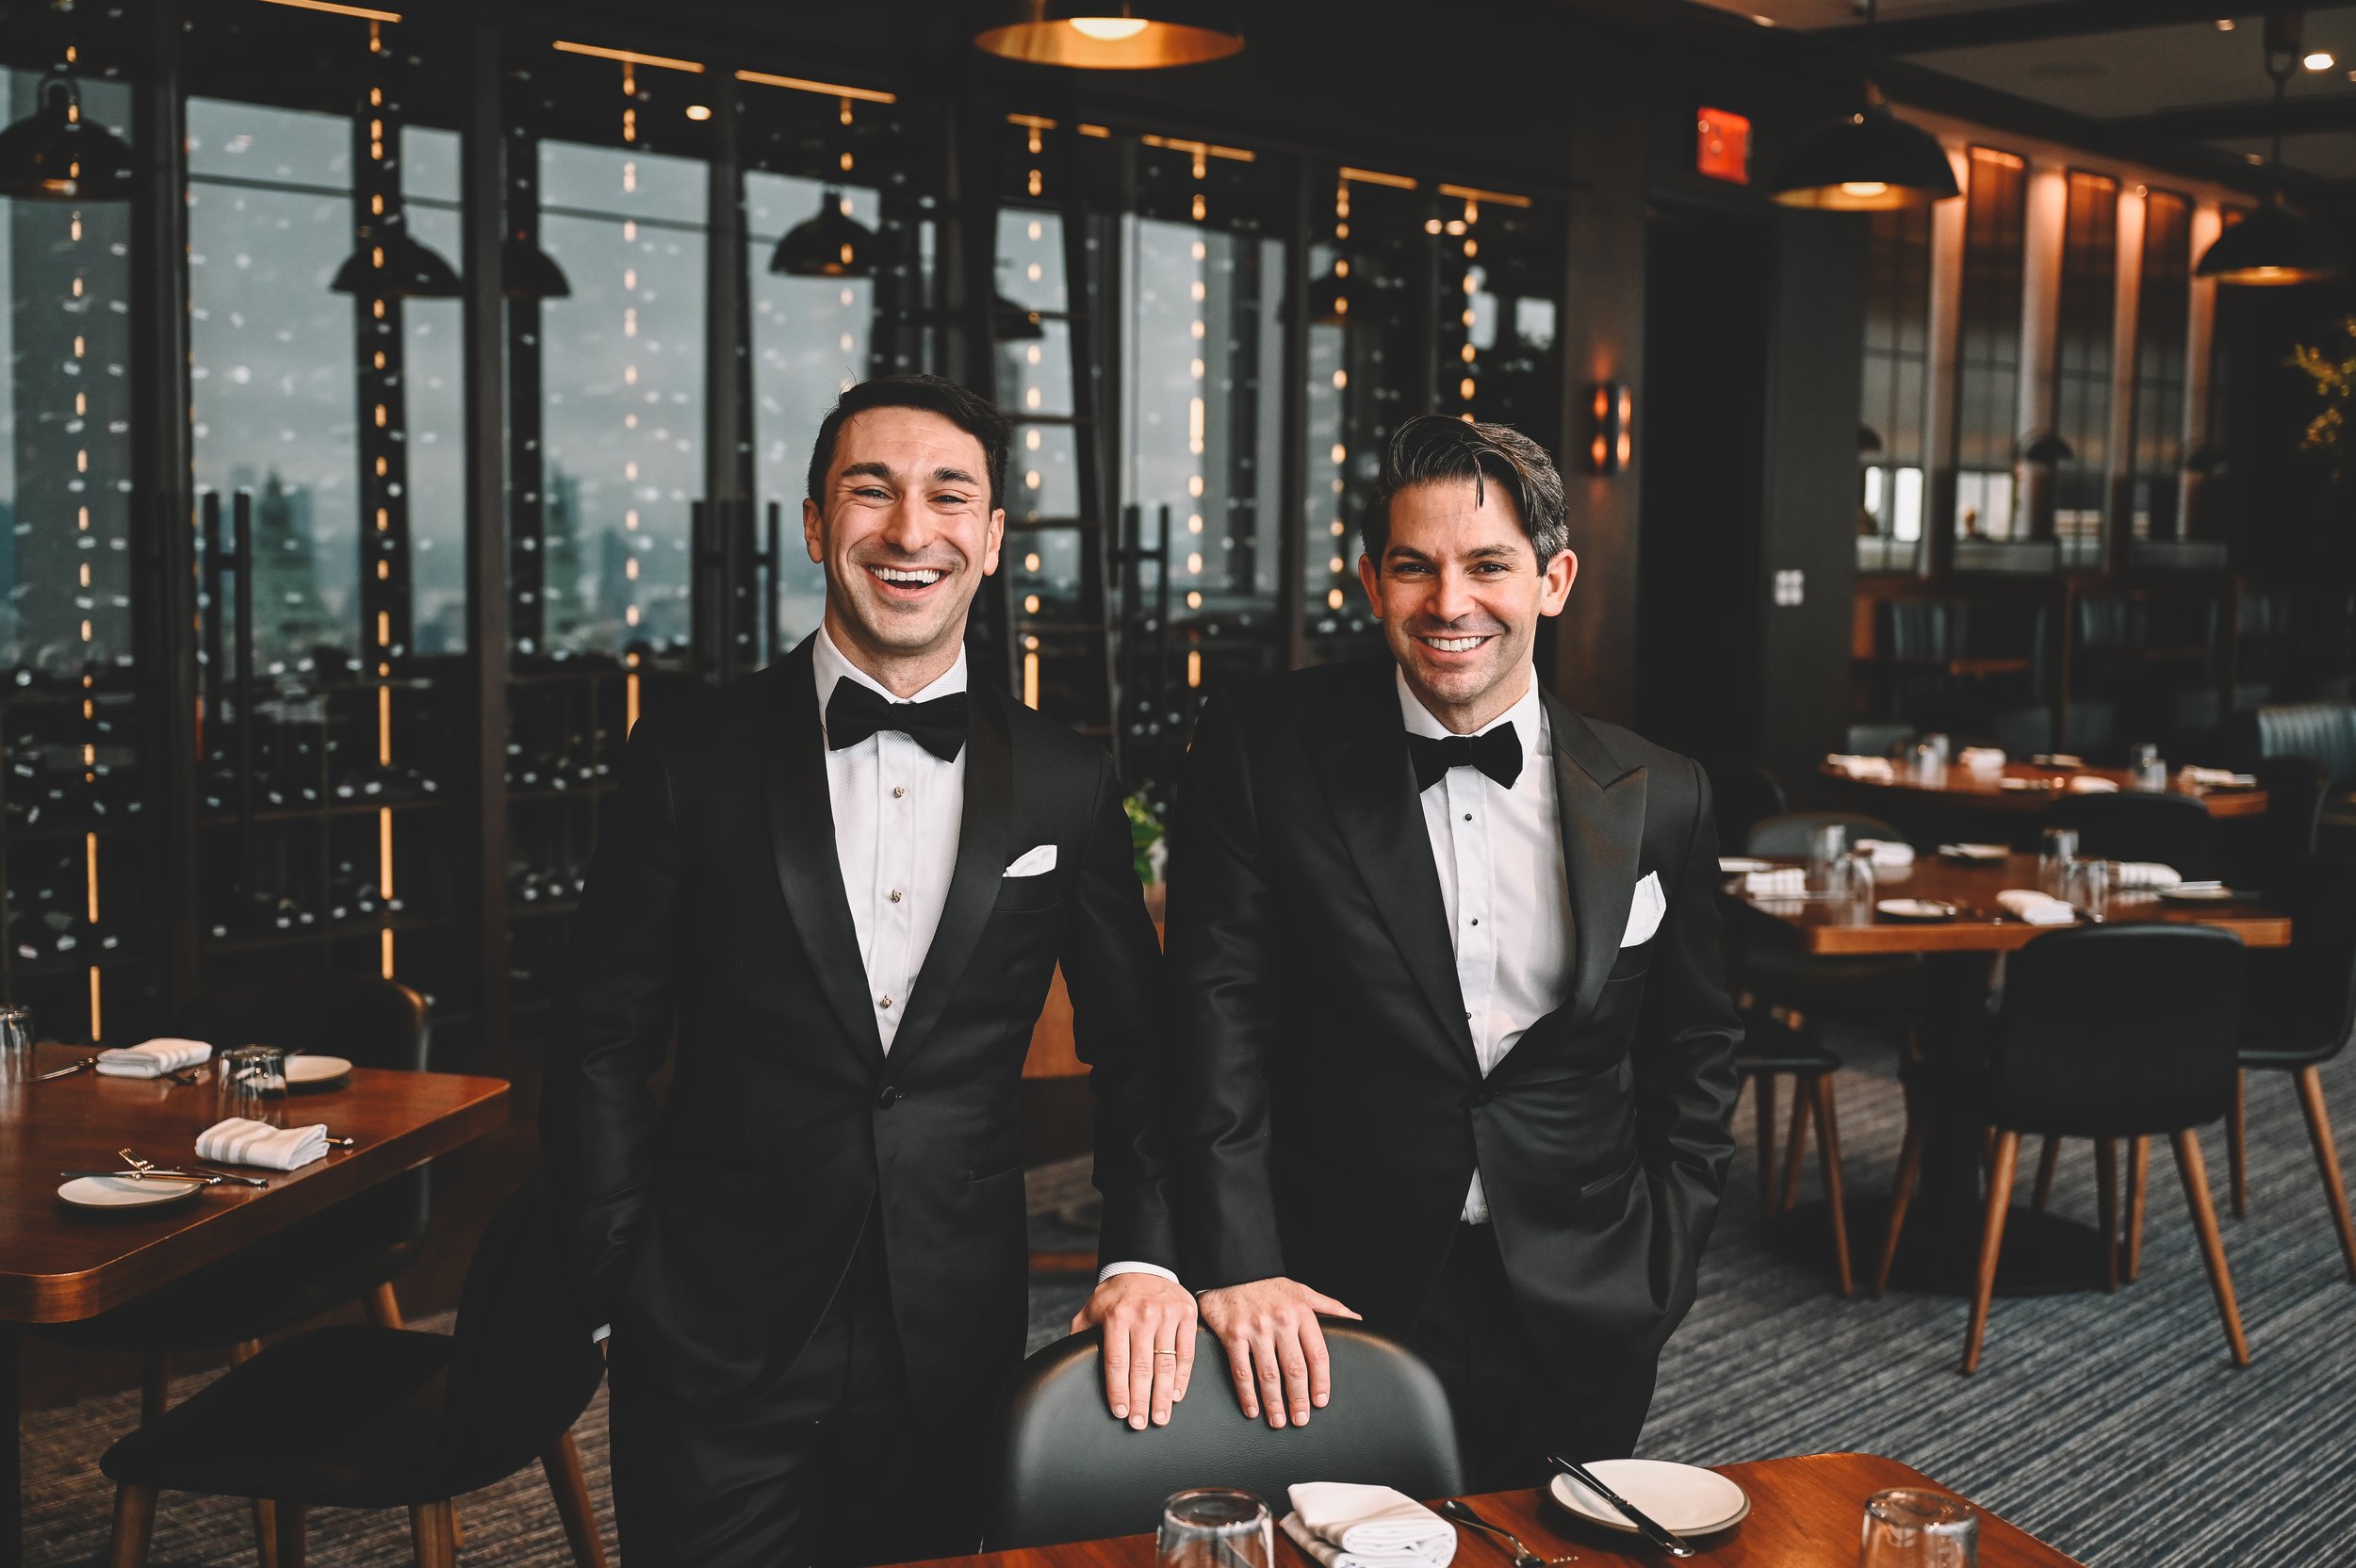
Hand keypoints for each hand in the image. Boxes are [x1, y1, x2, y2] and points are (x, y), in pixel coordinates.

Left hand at [1071, 1272, 1197, 1429]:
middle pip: (1142, 1368)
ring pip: (1166, 1364)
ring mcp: (1167, 1315)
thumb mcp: (1091, 1309)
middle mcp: (1143, 1315)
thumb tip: (1066, 1363)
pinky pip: (1186, 1353)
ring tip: (1160, 1417)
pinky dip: (1182, 1377)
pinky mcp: (1187, 1314)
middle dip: (1140, 1401)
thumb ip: (1080, 1336)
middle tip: (1140, 1424)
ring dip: (1162, 1396)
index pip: (1117, 1362)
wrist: (1143, 1266)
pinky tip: (1175, 1395)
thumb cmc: (1115, 1296)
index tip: (1120, 1412)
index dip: (1118, 1391)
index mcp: (1117, 1316)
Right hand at [1197, 1277, 1359, 1428]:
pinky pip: (1241, 1370)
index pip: (1317, 1354)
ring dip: (1274, 1402)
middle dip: (1299, 1398)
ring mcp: (1256, 1329)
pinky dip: (1247, 1394)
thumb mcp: (1302, 1291)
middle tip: (1301, 1419)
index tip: (1320, 1401)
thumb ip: (1330, 1307)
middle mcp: (1281, 1321)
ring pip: (1269, 1374)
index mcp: (1301, 1312)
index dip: (1321, 1381)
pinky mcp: (1233, 1334)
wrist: (1231, 1269)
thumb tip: (1357, 1319)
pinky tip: (1252, 1409)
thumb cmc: (1268, 1284)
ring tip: (1279, 1421)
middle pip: (1295, 1369)